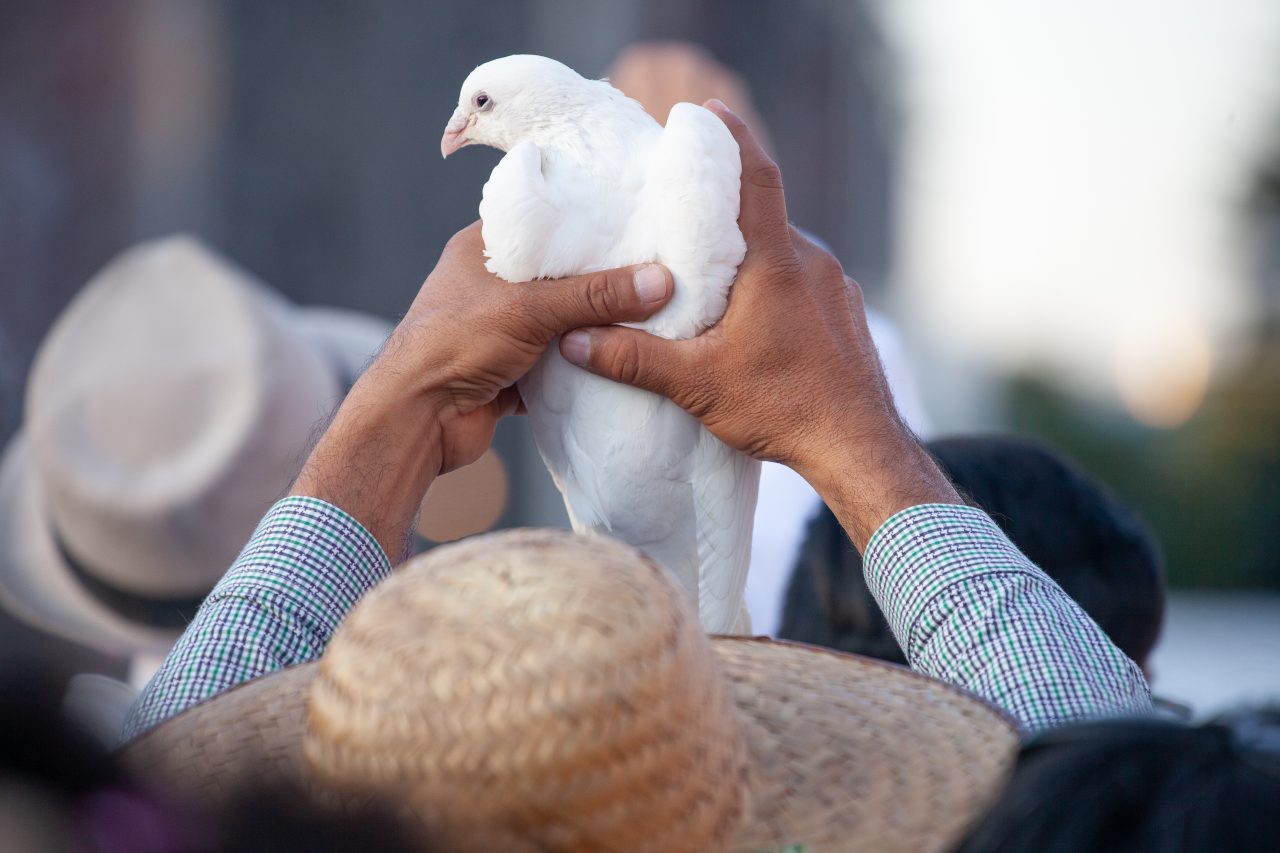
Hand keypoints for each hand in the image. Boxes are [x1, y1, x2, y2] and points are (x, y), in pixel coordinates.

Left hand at [292, 223, 672, 559]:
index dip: (585, 222)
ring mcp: (500, 332)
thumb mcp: (530, 307)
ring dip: (596, 328)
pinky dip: (584, 367)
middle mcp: (490, 286)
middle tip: (655, 270)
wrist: (415, 421)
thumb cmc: (456, 343)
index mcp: (481, 249)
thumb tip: (661, 281)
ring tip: (652, 314)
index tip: (635, 223)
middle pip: (559, 277)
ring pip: (561, 324)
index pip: (541, 223)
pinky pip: (558, 365)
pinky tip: (624, 361)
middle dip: (602, 281)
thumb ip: (596, 295)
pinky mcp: (510, 374)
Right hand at [558, 100, 959, 548]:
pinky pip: (802, 280)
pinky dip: (773, 282)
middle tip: (681, 211)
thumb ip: (633, 360)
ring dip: (748, 254)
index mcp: (776, 263)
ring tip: (706, 272)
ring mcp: (834, 286)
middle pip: (763, 215)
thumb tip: (575, 343)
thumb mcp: (698, 384)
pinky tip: (749, 315)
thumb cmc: (784, 408)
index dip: (732, 138)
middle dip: (724, 209)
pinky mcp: (844, 313)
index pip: (757, 177)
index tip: (707, 112)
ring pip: (783, 252)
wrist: (859, 448)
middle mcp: (810, 262)